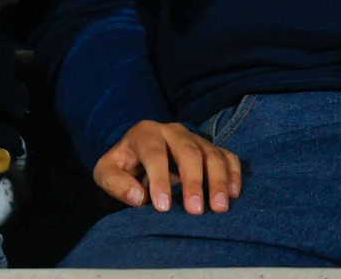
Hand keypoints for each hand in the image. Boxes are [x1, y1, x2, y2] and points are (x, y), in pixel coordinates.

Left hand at [94, 120, 241, 212]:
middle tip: (196, 210)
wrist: (138, 152)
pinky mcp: (209, 147)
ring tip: (220, 206)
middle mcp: (172, 131)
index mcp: (145, 133)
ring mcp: (194, 137)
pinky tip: (234, 194)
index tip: (163, 207)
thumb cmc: (124, 165)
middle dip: (193, 181)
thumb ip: (116, 183)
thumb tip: (138, 196)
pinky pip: (227, 155)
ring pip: (211, 153)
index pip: (154, 154)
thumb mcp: (106, 171)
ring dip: (218, 180)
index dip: (159, 179)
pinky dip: (233, 173)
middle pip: (187, 151)